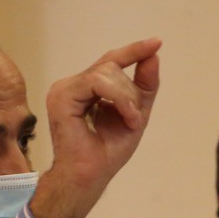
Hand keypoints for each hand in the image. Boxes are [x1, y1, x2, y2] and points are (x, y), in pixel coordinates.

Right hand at [31, 37, 161, 217]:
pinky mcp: (62, 95)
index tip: (156, 42)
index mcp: (86, 90)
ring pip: (106, 72)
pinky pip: (97, 82)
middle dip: (131, 91)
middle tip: (135, 118)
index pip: (110, 62)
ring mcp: (64, 89)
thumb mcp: (136, 114)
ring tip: (131, 121)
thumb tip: (154, 55)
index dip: (133, 51)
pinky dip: (118, 99)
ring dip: (127, 97)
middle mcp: (72, 86)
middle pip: (111, 65)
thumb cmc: (108, 152)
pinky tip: (125, 117)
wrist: (90, 176)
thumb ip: (144, 86)